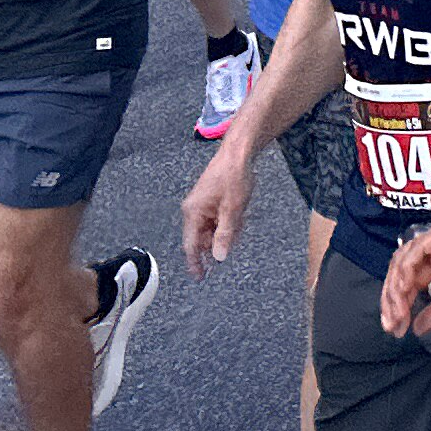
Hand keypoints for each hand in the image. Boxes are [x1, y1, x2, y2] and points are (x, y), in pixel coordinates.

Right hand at [181, 154, 252, 269]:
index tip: (200, 277)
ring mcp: (202, 205)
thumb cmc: (233, 176)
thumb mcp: (233, 210)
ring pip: (212, 229)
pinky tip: (239, 215)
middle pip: (203, 238)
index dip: (195, 263)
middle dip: (219, 241)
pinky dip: (228, 222)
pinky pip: (218, 219)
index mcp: (193, 212)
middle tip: (234, 236)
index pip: (190, 245)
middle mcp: (194, 210)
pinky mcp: (211, 201)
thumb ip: (225, 235)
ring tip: (240, 219)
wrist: (238, 153)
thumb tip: (219, 257)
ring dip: (226, 231)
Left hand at [378, 212, 430, 338]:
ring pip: (405, 259)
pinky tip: (404, 292)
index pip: (411, 277)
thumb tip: (418, 327)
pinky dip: (407, 271)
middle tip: (391, 324)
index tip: (397, 327)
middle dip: (392, 298)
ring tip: (397, 313)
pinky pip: (418, 251)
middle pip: (402, 268)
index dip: (400, 302)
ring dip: (396, 289)